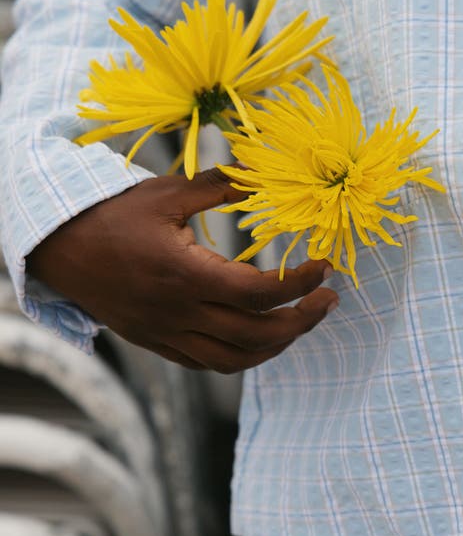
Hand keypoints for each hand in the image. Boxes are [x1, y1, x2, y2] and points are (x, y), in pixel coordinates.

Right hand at [27, 168, 338, 371]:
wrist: (60, 250)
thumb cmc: (112, 215)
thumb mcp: (165, 193)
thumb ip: (217, 187)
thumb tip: (259, 172)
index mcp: (185, 274)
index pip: (257, 293)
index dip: (300, 284)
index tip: (326, 268)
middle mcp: (179, 312)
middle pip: (256, 334)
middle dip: (302, 321)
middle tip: (329, 300)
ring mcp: (167, 334)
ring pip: (235, 359)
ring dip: (277, 346)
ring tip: (302, 322)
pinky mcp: (158, 344)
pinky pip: (209, 363)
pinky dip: (243, 356)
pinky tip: (262, 335)